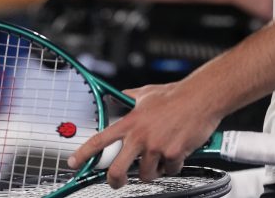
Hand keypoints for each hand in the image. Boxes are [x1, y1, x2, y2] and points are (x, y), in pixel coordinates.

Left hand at [67, 80, 220, 186]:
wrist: (201, 98)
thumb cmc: (175, 95)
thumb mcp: (145, 94)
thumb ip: (128, 100)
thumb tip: (116, 98)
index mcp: (130, 122)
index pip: (100, 140)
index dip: (84, 154)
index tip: (73, 163)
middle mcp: (140, 136)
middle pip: (117, 170)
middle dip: (115, 180)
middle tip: (118, 181)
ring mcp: (156, 147)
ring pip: (146, 174)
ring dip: (152, 170)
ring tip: (160, 155)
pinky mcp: (173, 154)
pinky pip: (169, 170)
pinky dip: (173, 164)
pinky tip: (177, 149)